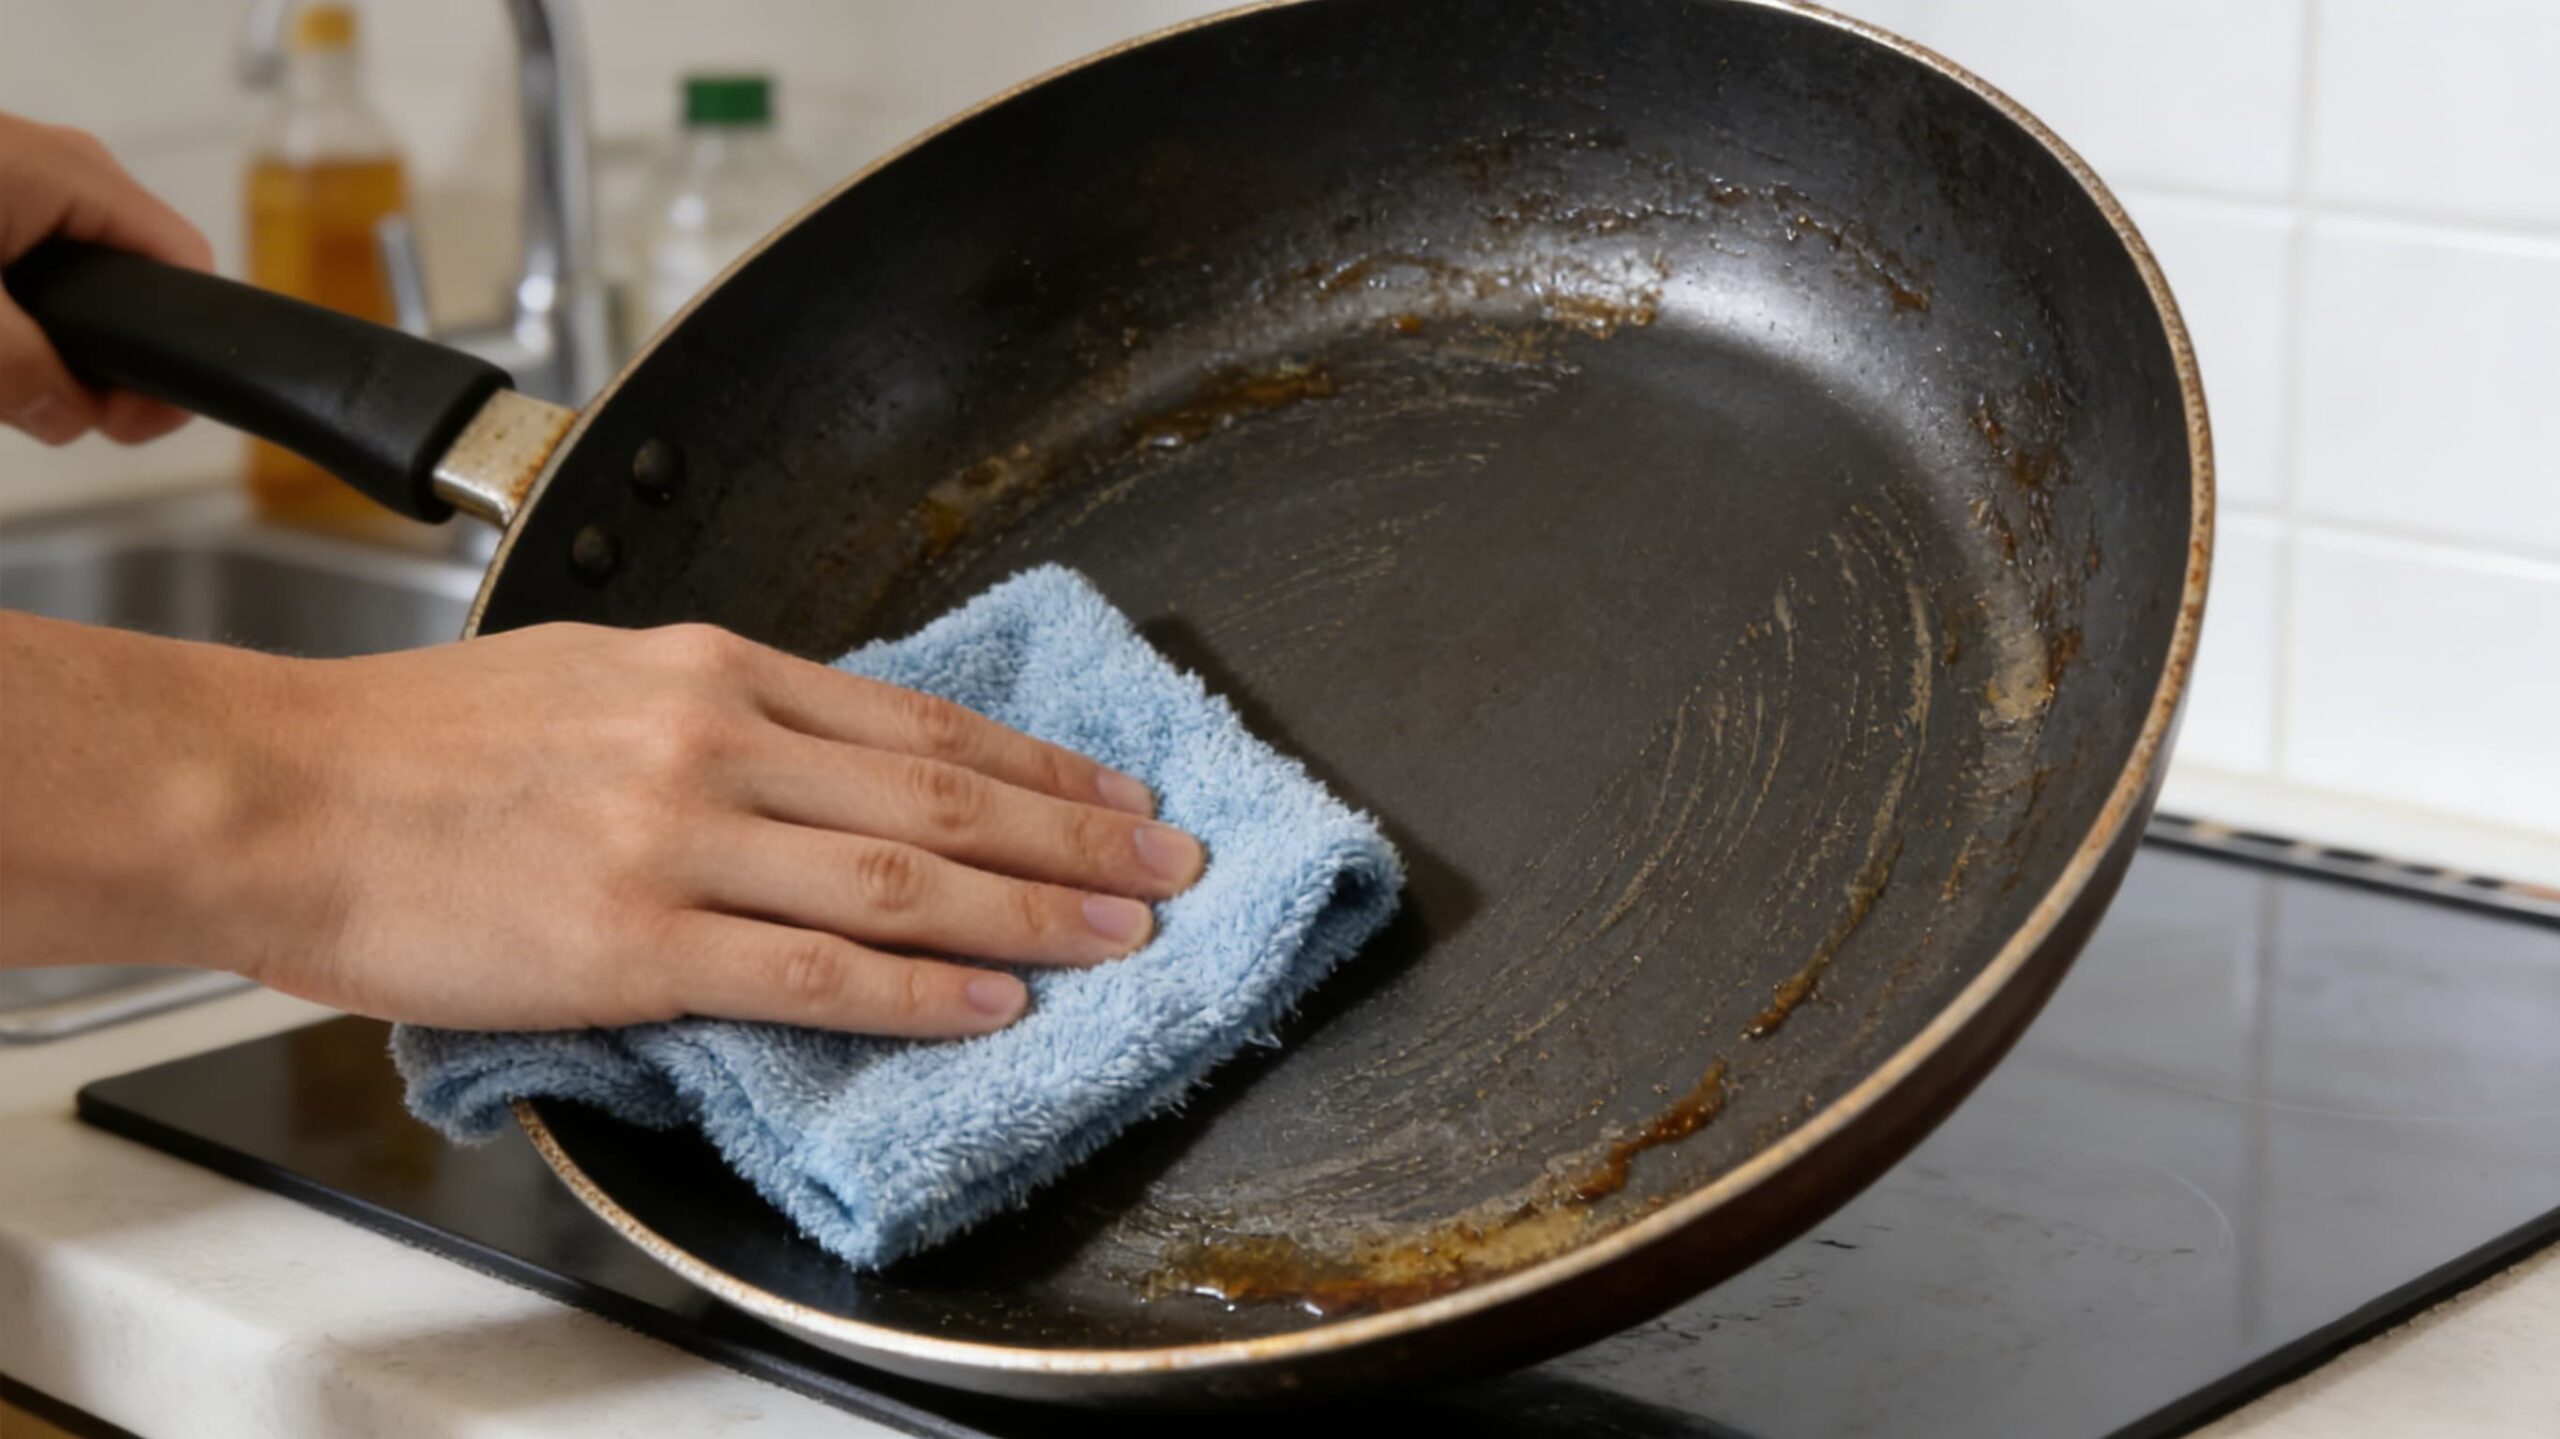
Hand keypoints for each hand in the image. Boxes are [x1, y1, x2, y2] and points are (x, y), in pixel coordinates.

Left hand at [0, 112, 212, 444]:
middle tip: (55, 413)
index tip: (133, 420)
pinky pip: (29, 266)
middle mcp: (63, 169)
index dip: (175, 359)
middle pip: (132, 288)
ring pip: (74, 287)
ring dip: (45, 346)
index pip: (188, 271)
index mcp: (79, 177)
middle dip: (100, 364)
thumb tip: (71, 418)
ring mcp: (20, 178)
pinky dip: (13, 316)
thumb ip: (19, 370)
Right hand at [0, 614, 1205, 1037]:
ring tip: (1123, 935)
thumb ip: (717, 709)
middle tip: (1171, 863)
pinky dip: (921, 986)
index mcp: (710, 668)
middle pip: (945, 792)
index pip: (921, 719)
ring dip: (1034, 909)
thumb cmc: (415, 740)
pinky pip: (816, 967)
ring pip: (906, 874)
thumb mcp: (591, 675)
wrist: (275, 788)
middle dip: (1077, 834)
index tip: (1116, 791)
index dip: (1039, 762)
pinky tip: (994, 1000)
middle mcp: (716, 738)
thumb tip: (826, 753)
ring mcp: (682, 840)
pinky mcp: (635, 940)